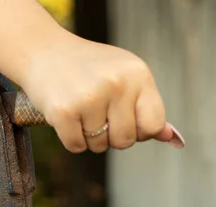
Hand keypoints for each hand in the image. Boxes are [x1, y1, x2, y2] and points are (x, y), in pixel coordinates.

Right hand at [19, 33, 183, 152]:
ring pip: (99, 146)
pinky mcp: (64, 111)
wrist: (44, 52)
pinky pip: (76, 146)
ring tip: (80, 110)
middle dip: (111, 136)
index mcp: (138, 74)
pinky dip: (71, 139)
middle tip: (97, 114)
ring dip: (89, 136)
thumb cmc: (89, 68)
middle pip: (125, 140)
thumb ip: (147, 107)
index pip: (153, 125)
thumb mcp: (124, 77)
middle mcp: (116, 84)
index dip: (139, 130)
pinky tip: (67, 116)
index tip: (124, 119)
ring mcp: (89, 97)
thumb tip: (171, 139)